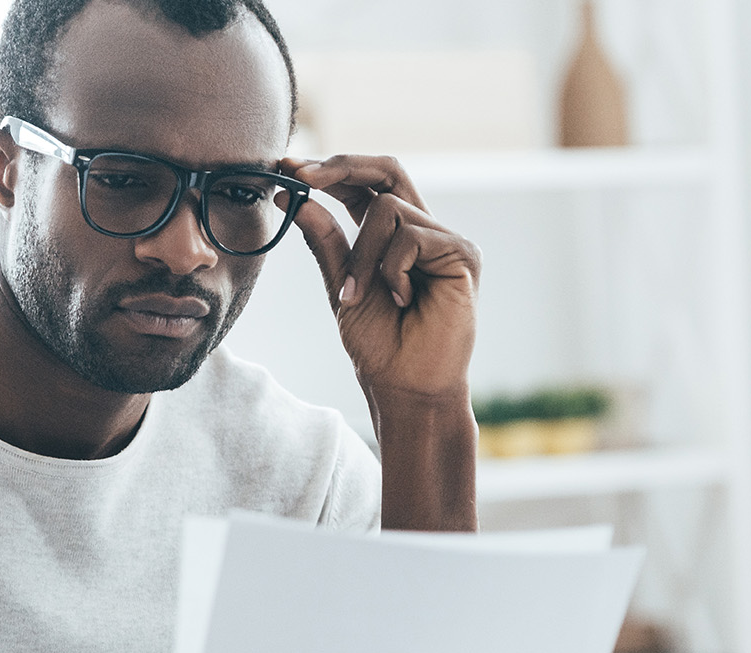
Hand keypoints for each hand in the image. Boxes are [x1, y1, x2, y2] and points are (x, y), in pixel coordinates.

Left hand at [282, 155, 480, 403]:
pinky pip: (410, 236)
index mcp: (396, 237)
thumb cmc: (380, 345)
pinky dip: (391, 270)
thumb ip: (325, 242)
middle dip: (341, 167)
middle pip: (387, 171)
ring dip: (361, 255)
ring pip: (388, 209)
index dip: (331, 171)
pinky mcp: (462, 253)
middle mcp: (424, 231)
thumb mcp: (341, 286)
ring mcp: (446, 240)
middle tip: (302, 174)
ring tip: (361, 295)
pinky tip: (402, 300)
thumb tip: (294, 199)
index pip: (367, 186)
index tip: (288, 168)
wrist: (405, 386)